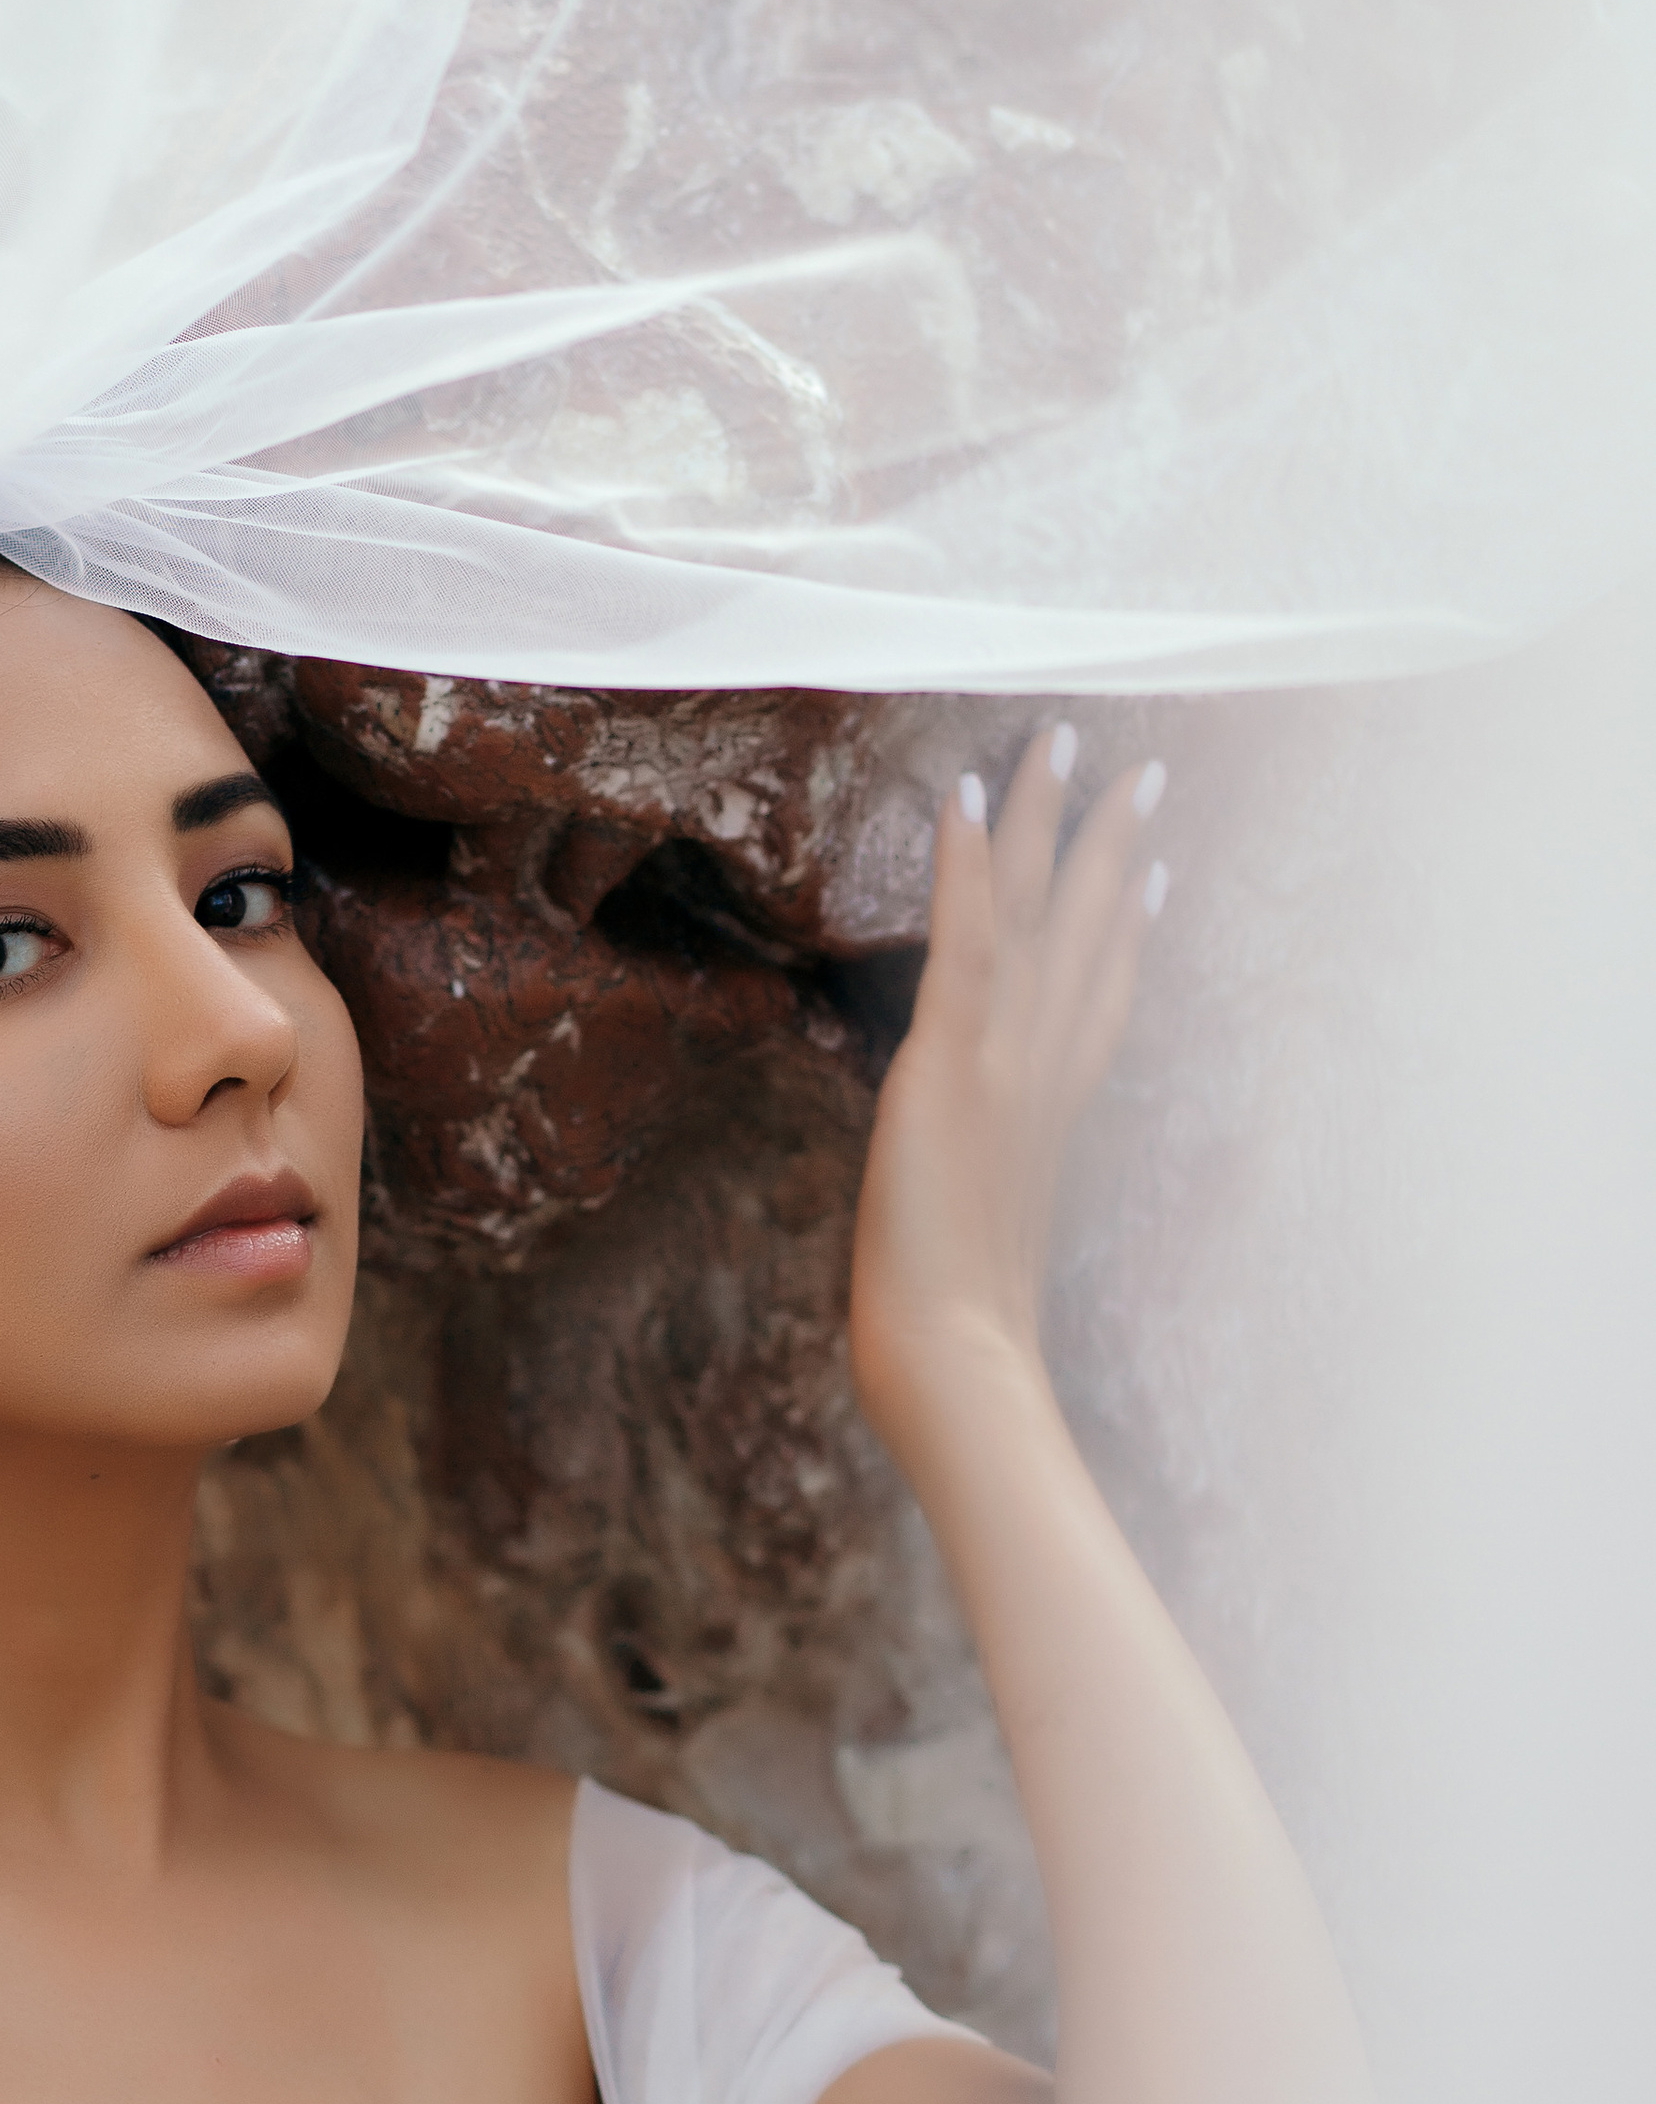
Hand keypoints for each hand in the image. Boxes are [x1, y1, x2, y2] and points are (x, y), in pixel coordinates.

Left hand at [850, 725, 1164, 1465]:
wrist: (959, 1363)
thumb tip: (980, 1199)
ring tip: (1062, 739)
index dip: (1128, 929)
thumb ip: (989, 1201)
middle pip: (1089, 934)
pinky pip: (965, 938)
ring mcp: (1005, 1060)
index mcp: (1056, 1115)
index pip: (1101, 1000)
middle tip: (1141, 771)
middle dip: (1111, 845)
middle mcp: (1046, 1072)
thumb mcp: (987, 1247)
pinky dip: (963, 862)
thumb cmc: (964, 1339)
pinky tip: (966, 792)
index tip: (1150, 870)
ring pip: (1035, 911)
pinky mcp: (953, 1061)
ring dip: (1048, 818)